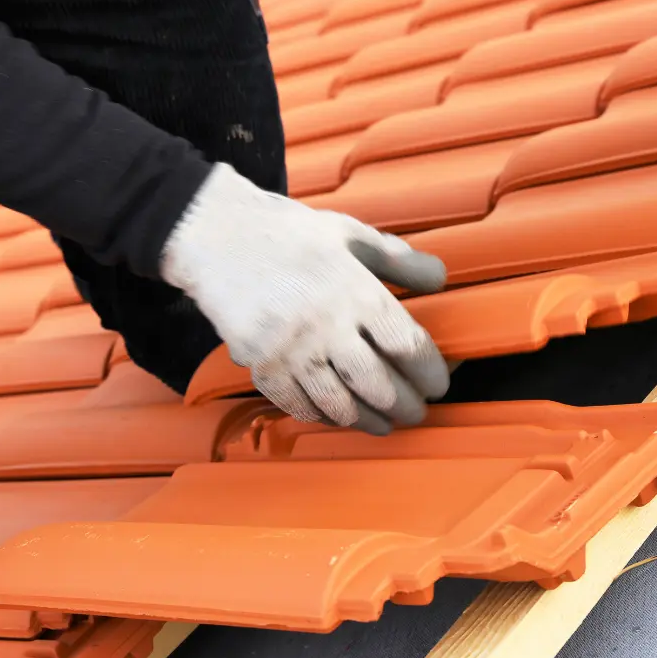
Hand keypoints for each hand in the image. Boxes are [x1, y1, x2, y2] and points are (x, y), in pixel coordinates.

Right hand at [160, 162, 449, 434]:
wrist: (216, 235)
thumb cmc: (287, 233)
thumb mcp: (349, 233)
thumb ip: (397, 260)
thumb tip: (440, 278)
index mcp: (355, 291)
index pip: (406, 346)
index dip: (429, 373)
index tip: (438, 383)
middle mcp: (326, 326)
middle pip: (379, 385)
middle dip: (405, 406)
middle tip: (416, 413)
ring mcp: (291, 351)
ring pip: (340, 405)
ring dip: (368, 421)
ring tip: (384, 424)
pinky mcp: (261, 365)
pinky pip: (299, 405)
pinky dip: (324, 417)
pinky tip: (339, 417)